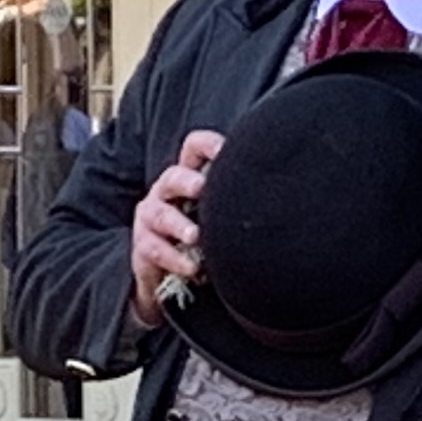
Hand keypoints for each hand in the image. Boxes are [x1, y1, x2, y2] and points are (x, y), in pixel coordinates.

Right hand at [130, 128, 222, 313]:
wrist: (167, 275)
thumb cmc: (199, 236)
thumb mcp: (215, 213)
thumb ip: (234, 197)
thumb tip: (277, 191)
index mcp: (187, 177)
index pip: (193, 149)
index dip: (207, 145)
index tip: (226, 150)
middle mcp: (166, 192)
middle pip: (173, 177)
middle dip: (186, 181)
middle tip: (201, 187)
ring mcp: (151, 218)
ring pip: (160, 214)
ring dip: (178, 225)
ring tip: (195, 236)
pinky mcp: (143, 246)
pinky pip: (156, 250)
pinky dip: (175, 260)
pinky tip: (192, 268)